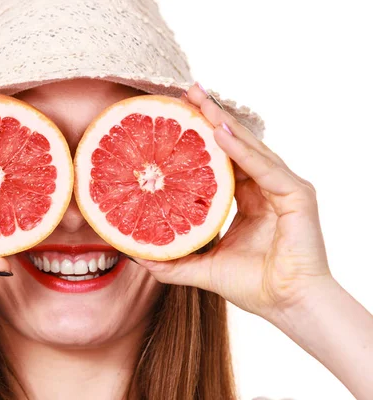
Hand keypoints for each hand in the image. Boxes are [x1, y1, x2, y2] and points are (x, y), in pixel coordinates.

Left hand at [137, 83, 331, 320]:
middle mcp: (264, 187)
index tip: (175, 117)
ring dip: (223, 122)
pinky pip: (264, 167)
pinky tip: (218, 133)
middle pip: (235, 145)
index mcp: (246, 198)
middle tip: (186, 93)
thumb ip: (172, 259)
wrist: (288, 305)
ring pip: (249, 148)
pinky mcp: (296, 194)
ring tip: (198, 100)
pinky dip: (242, 150)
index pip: (221, 160)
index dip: (199, 139)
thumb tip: (135, 253)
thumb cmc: (253, 285)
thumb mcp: (203, 266)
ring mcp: (282, 187)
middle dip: (210, 117)